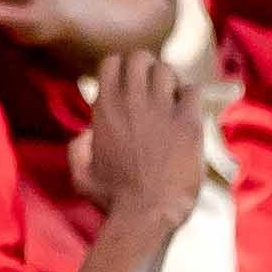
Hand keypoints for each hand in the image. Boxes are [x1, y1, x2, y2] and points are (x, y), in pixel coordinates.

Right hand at [77, 46, 201, 241]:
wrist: (147, 214)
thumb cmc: (113, 200)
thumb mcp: (81, 175)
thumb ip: (78, 148)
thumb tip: (87, 134)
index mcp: (105, 109)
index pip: (112, 62)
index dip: (122, 69)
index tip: (129, 84)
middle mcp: (131, 101)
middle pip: (140, 57)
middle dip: (147, 67)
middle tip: (153, 88)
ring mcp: (161, 109)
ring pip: (166, 69)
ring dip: (169, 80)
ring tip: (172, 99)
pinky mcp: (188, 122)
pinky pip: (193, 90)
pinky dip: (191, 96)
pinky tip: (188, 113)